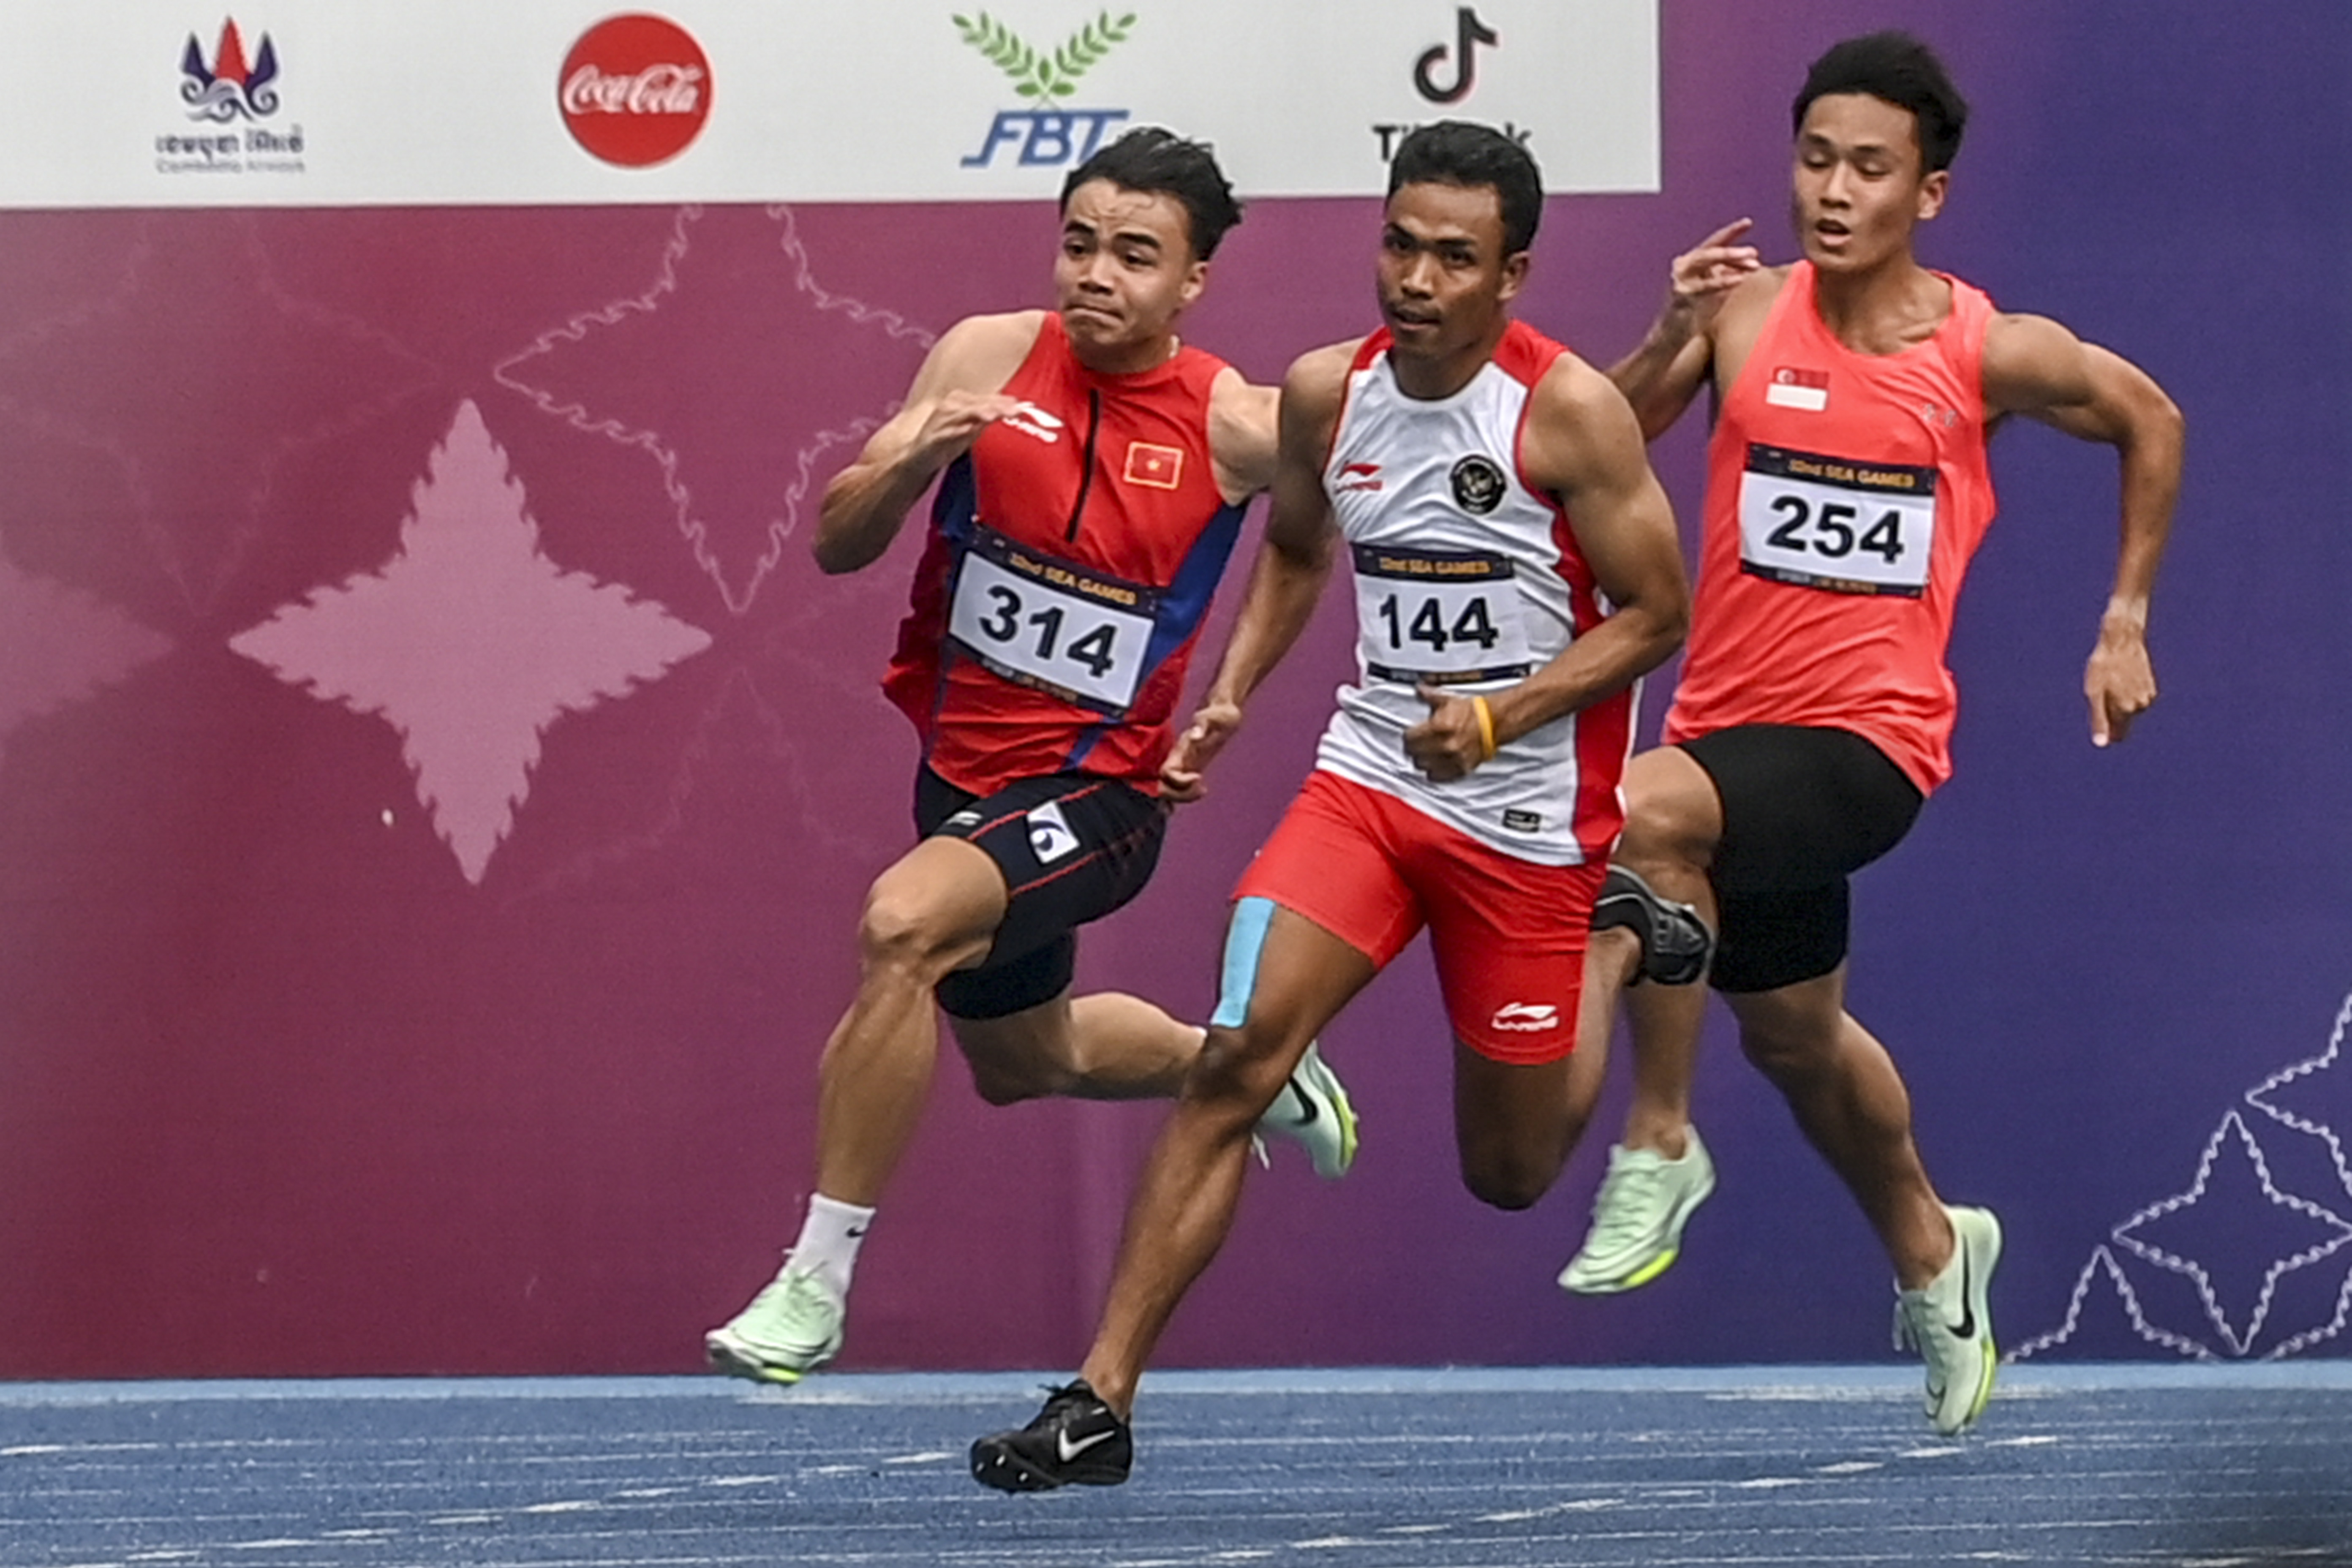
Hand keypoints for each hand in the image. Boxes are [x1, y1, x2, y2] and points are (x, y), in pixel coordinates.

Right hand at [911, 390, 1022, 468]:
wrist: (917, 456)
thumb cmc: (949, 438)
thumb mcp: (973, 426)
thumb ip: (991, 416)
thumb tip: (1015, 406)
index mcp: (962, 401)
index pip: (988, 400)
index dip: (1007, 403)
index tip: (1025, 407)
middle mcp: (952, 406)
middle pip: (979, 404)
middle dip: (998, 407)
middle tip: (1017, 411)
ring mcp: (941, 420)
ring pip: (964, 414)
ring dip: (980, 413)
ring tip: (994, 415)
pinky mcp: (933, 437)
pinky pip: (947, 432)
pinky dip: (957, 430)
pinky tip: (969, 430)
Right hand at [1161, 699, 1241, 802]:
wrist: (1221, 710)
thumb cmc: (1219, 713)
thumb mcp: (1214, 717)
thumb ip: (1202, 725)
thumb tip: (1194, 735)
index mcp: (1181, 748)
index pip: (1167, 773)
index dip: (1180, 781)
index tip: (1199, 777)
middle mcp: (1178, 758)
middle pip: (1163, 785)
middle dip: (1179, 794)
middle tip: (1201, 789)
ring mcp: (1182, 762)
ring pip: (1169, 788)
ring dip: (1183, 796)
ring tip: (1202, 790)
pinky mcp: (1189, 765)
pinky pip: (1179, 786)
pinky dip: (1187, 793)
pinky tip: (1202, 790)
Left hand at [1402, 684, 1487, 782]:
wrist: (1495, 722)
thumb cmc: (1473, 711)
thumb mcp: (1448, 700)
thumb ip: (1429, 696)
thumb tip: (1419, 690)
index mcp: (1438, 727)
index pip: (1409, 738)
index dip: (1409, 735)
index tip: (1411, 734)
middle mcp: (1444, 745)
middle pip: (1414, 754)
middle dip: (1415, 748)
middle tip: (1418, 744)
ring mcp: (1452, 759)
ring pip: (1424, 767)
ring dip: (1424, 760)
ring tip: (1427, 753)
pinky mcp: (1460, 769)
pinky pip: (1438, 776)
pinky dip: (1435, 771)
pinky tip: (1437, 763)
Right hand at [1663, 218, 1760, 332]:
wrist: (1672, 339)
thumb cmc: (1696, 316)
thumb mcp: (1713, 289)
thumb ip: (1727, 274)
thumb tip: (1754, 263)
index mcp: (1692, 262)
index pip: (1714, 242)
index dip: (1731, 232)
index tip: (1748, 222)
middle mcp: (1683, 266)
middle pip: (1710, 249)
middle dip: (1733, 249)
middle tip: (1754, 252)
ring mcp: (1680, 278)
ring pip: (1705, 259)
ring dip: (1729, 258)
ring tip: (1752, 262)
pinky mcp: (1680, 294)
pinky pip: (1705, 284)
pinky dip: (1724, 281)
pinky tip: (1740, 280)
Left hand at [2085, 620, 2155, 745]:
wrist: (2121, 640)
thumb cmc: (2103, 666)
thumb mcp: (2094, 693)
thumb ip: (2099, 720)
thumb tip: (2102, 744)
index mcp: (2126, 709)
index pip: (2118, 733)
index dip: (2107, 730)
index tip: (2101, 718)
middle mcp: (2141, 705)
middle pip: (2123, 719)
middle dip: (2111, 711)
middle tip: (2103, 688)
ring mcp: (2148, 695)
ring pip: (2130, 707)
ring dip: (2119, 700)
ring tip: (2112, 680)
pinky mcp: (2150, 686)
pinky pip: (2135, 696)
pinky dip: (2127, 691)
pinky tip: (2121, 676)